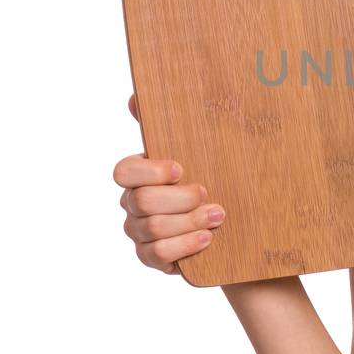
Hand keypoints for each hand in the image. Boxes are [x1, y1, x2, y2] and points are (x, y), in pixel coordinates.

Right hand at [114, 92, 226, 273]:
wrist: (230, 221)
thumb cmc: (209, 178)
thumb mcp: (196, 150)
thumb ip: (167, 126)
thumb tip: (136, 96)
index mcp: (138, 174)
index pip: (123, 171)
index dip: (150, 171)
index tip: (180, 168)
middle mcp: (132, 203)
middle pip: (143, 201)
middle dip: (181, 199)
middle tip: (208, 194)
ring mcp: (139, 232)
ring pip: (153, 228)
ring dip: (190, 221)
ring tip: (218, 216)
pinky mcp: (151, 257)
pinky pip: (158, 254)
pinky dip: (185, 246)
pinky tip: (208, 239)